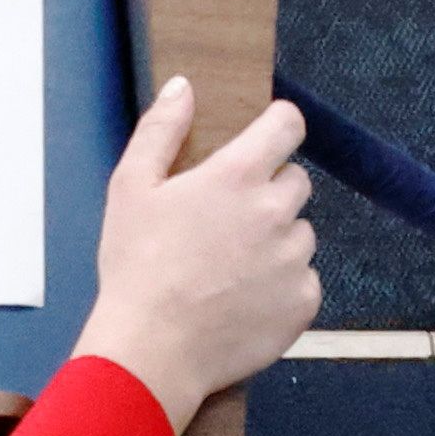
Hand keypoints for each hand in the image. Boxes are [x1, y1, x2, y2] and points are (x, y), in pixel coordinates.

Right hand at [70, 75, 315, 435]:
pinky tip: (244, 299)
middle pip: (296, 181)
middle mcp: (276, 211)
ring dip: (277, 241)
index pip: (287, 125)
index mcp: (237, 175)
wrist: (153, 349)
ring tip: (232, 267)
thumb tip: (183, 86)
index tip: (265, 140)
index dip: (278, 126)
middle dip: (269, 191)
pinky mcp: (304, 302)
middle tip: (228, 220)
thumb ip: (161, 130)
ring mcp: (294, 260)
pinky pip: (304, 280)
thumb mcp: (130, 187)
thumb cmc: (136, 266)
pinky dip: (282, 285)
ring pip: (300, 234)